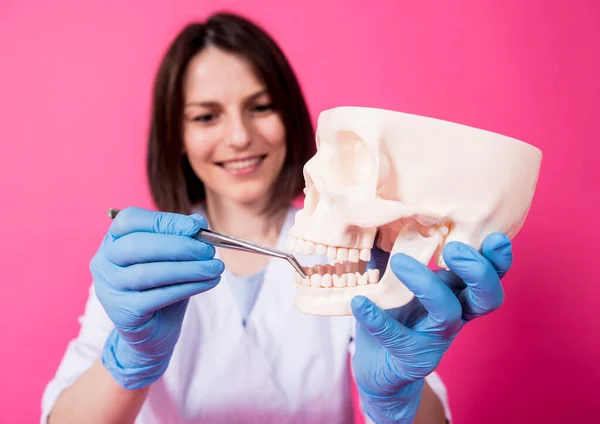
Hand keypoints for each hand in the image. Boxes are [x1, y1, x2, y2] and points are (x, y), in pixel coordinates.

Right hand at [90, 207, 223, 388]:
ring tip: (215, 267)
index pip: (130, 220)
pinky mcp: (123, 312)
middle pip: (137, 245)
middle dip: (179, 245)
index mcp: (113, 240)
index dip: (163, 221)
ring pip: (149, 272)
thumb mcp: (174, 258)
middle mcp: (104, 262)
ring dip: (189, 268)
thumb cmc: (162, 287)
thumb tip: (199, 221)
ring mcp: (110, 288)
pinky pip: (158, 296)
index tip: (195, 226)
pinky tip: (208, 282)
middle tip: (209, 250)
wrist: (153, 331)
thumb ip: (183, 237)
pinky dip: (188, 287)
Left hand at [352, 233, 512, 422]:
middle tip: (452, 249)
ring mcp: (436, 338)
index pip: (489, 274)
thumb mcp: (394, 278)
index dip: (498, 259)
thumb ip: (394, 249)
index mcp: (455, 291)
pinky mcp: (413, 357)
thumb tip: (383, 212)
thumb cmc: (391, 314)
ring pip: (448, 313)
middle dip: (478, 271)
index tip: (494, 236)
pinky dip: (378, 319)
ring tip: (399, 262)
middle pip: (486, 297)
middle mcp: (454, 314)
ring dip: (427, 284)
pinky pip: (399, 338)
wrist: (378, 366)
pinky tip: (359, 303)